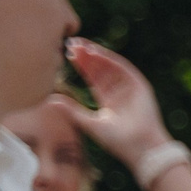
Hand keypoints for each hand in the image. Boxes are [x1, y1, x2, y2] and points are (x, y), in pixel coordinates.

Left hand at [60, 39, 173, 163]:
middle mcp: (119, 91)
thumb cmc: (117, 141)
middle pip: (100, 68)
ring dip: (96, 54)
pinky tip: (95, 52)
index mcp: (108, 100)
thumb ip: (72, 110)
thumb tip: (49, 100)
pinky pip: (123, 68)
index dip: (81, 65)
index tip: (67, 54)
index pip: (92, 78)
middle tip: (70, 43)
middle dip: (86, 56)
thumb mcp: (89, 123)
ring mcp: (130, 87)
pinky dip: (110, 59)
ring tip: (80, 45)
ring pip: (110, 66)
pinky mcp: (140, 86)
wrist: (140, 148)